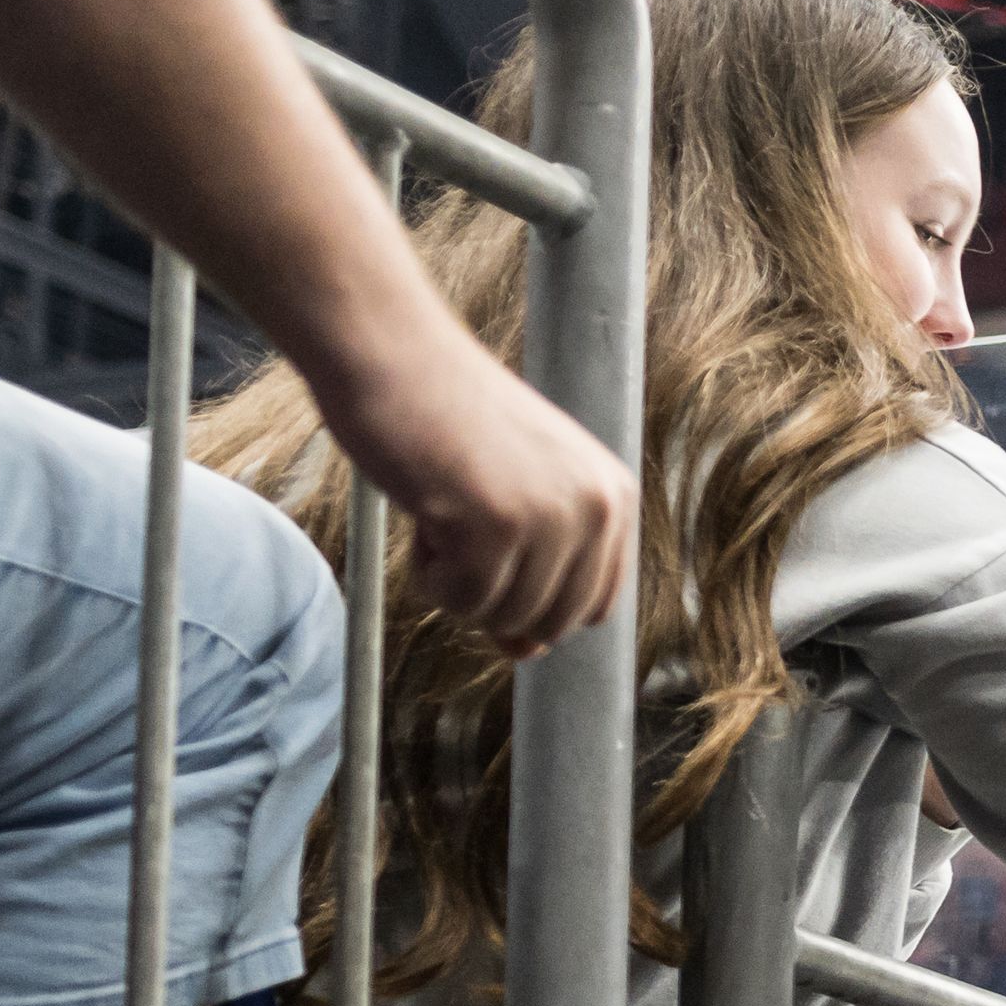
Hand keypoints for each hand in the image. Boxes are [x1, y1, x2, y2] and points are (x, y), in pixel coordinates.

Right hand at [319, 321, 635, 653]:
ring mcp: (552, 516)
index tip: (490, 566)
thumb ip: (533, 573)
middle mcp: (598, 507)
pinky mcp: (496, 523)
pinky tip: (422, 514)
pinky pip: (462, 601)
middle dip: (493, 598)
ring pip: (504, 617)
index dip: (537, 606)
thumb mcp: (509, 497)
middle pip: (551, 622)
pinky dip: (428, 577)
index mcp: (614, 495)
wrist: (390, 352)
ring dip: (455, 584)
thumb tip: (528, 654)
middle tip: (454, 535)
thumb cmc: (444, 421)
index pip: (594, 605)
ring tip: (438, 514)